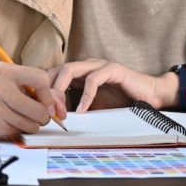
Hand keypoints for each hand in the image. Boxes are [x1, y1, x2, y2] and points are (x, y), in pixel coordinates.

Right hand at [0, 62, 66, 140]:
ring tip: (19, 119)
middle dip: (43, 117)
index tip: (46, 103)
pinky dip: (18, 131)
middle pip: (39, 108)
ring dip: (30, 126)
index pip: (42, 79)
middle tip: (37, 117)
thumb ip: (33, 88)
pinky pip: (19, 132)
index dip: (48, 95)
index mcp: (5, 71)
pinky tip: (7, 124)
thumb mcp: (7, 81)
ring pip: (31, 124)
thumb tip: (60, 106)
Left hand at [48, 59, 176, 112]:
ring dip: (60, 90)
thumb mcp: (93, 107)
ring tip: (58, 110)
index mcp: (80, 72)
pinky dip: (85, 95)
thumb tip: (54, 120)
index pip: (53, 74)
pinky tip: (81, 110)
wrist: (149, 96)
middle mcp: (87, 65)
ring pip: (70, 70)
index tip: (37, 108)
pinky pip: (93, 79)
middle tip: (44, 110)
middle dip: (47, 89)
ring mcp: (99, 65)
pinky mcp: (113, 69)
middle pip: (57, 70)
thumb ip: (75, 108)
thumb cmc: (121, 100)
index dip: (43, 89)